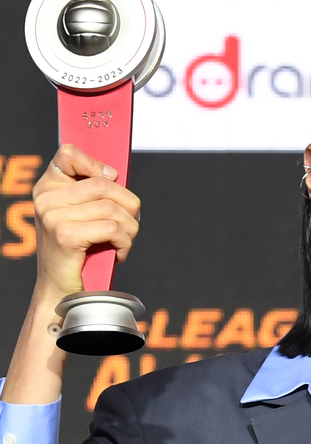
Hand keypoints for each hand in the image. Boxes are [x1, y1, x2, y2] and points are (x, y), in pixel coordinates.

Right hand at [31, 143, 140, 305]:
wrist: (60, 290)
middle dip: (128, 205)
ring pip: (112, 208)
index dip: (96, 163)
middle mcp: (46, 199)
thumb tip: (117, 176)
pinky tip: (120, 253)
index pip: (68, 154)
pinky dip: (125, 242)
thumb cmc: (76, 253)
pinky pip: (112, 228)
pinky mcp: (66, 235)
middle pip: (104, 184)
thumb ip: (91, 194)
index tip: (112, 179)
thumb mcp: (79, 217)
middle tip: (131, 223)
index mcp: (47, 188)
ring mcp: (53, 216)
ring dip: (129, 228)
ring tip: (126, 241)